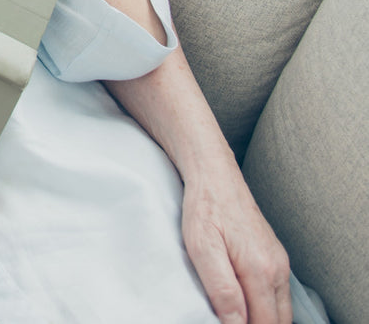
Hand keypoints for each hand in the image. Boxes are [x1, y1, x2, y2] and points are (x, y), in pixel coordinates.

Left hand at [181, 172, 290, 323]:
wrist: (214, 174)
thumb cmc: (204, 207)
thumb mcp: (202, 247)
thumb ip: (222, 289)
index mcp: (261, 270)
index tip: (225, 323)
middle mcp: (277, 269)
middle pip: (278, 321)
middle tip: (228, 320)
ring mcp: (280, 262)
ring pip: (281, 310)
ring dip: (263, 318)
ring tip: (235, 314)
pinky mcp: (275, 256)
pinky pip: (278, 294)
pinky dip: (266, 306)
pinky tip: (245, 302)